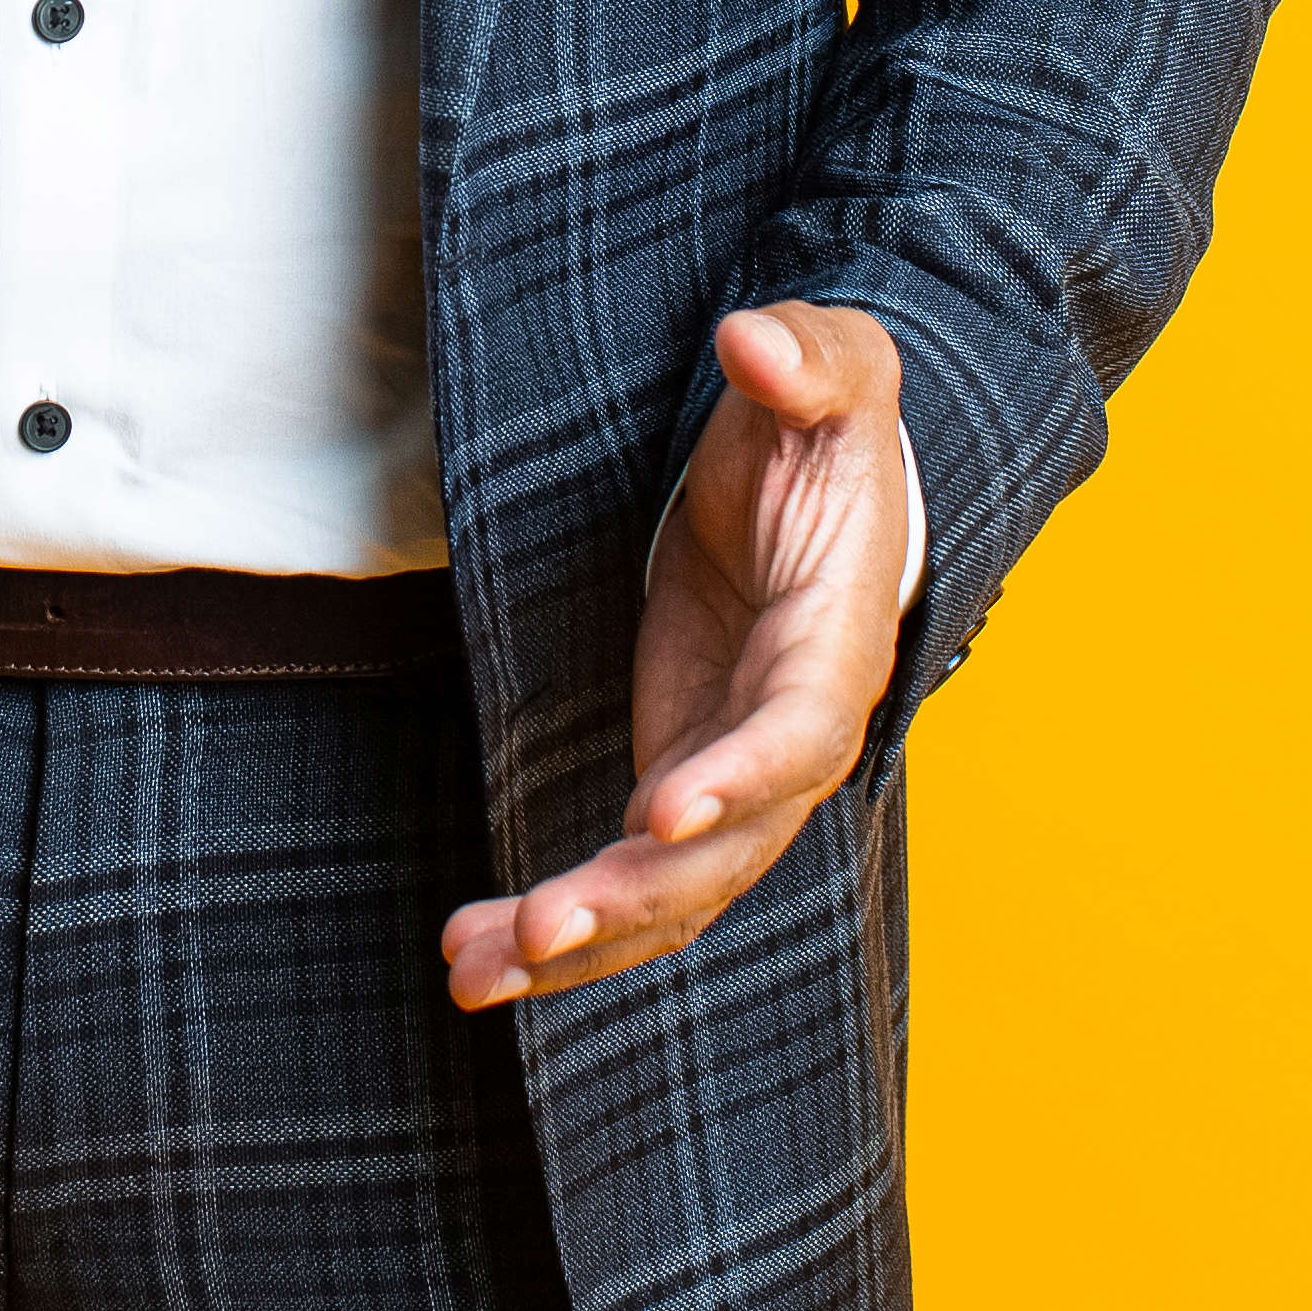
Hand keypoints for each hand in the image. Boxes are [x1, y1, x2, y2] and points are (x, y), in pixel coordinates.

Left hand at [441, 301, 903, 1010]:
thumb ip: (811, 359)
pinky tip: (479, 960)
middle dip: (635, 896)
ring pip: (669, 892)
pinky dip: (560, 931)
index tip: (661, 809)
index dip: (741, 777)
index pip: (797, 731)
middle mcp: (793, 737)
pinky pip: (630, 881)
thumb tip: (756, 341)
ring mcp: (735, 775)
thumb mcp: (837, 373)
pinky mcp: (680, 785)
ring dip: (579, 942)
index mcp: (834, 646)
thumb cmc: (824, 427)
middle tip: (540, 928)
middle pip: (726, 848)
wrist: (817, 481)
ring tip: (475, 969)